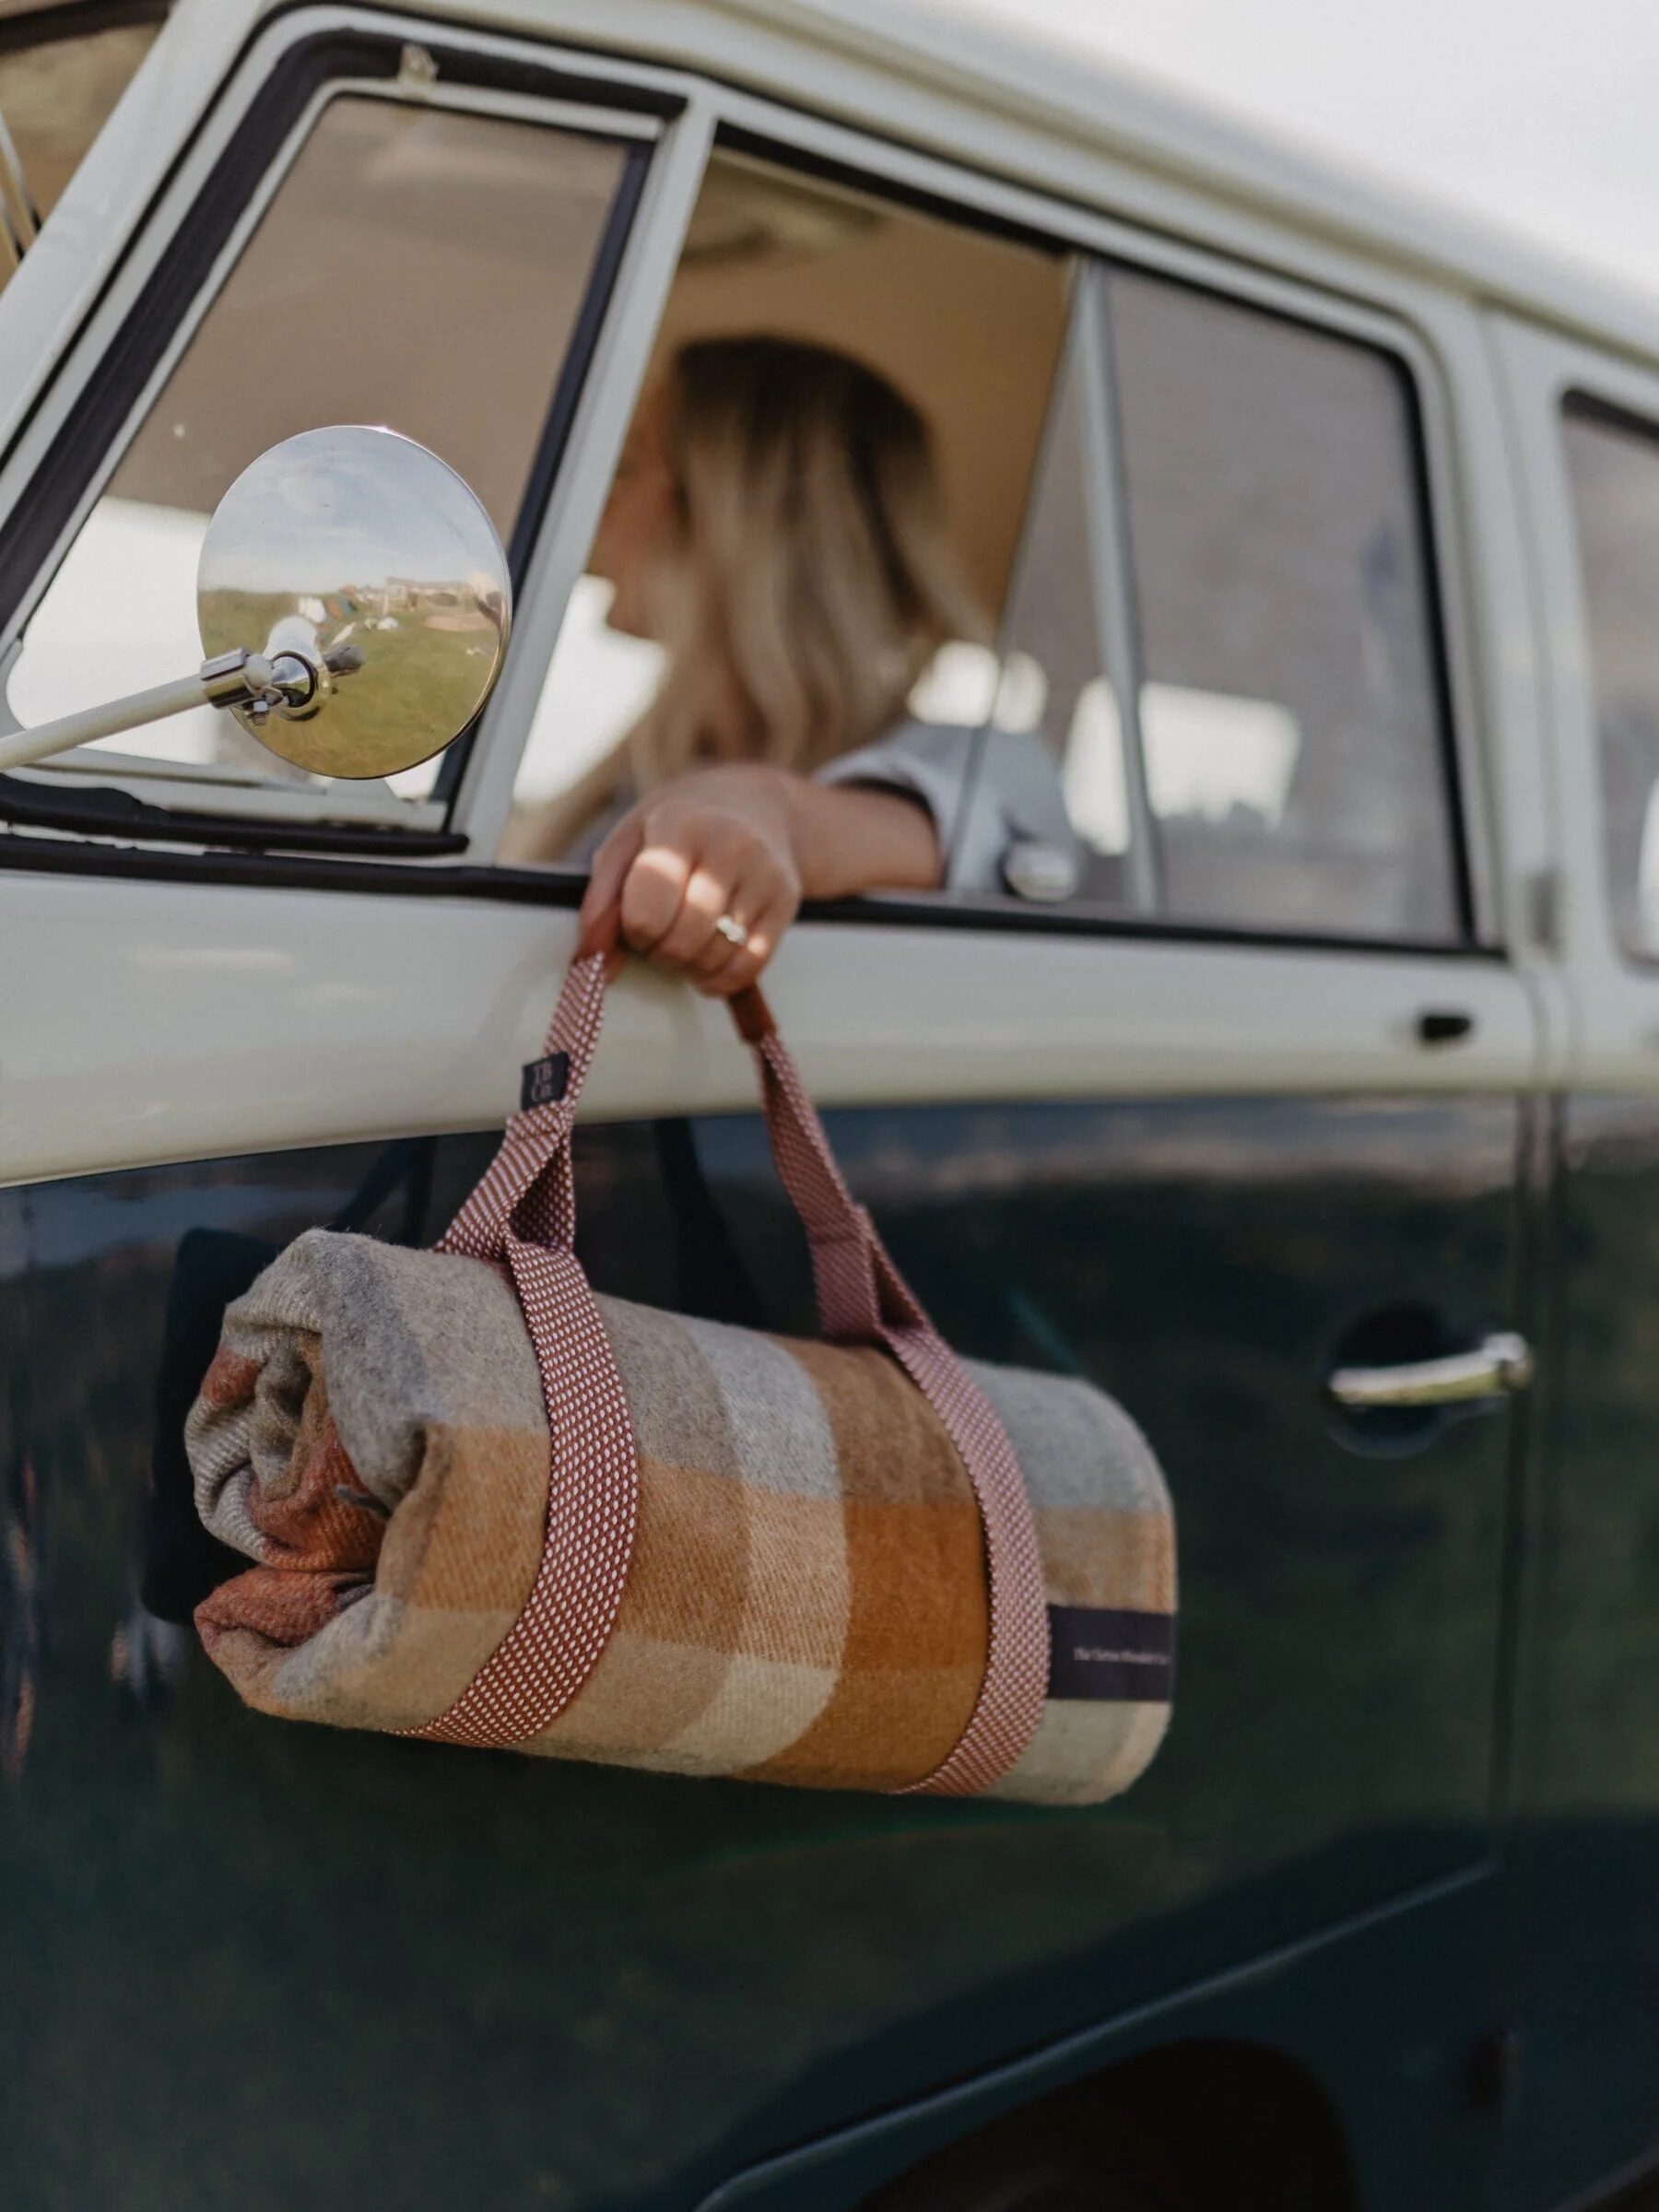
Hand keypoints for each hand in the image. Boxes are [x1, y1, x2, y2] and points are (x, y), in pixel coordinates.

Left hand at [578, 765, 801, 995]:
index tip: (634, 922)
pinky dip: (721, 978)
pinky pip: (750, 966)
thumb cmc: (676, 828)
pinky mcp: (787, 901)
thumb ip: (601, 902)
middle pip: (682, 941)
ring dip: (689, 966)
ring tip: (684, 941)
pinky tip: (709, 961)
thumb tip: (591, 964)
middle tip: (658, 936)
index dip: (632, 933)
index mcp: (680, 827)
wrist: (751, 805)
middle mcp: (730, 847)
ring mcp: (764, 874)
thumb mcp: (627, 843)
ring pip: (716, 958)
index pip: (646, 914)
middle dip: (660, 952)